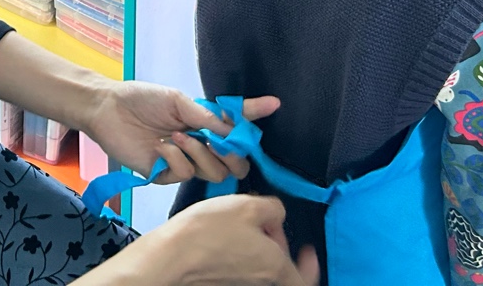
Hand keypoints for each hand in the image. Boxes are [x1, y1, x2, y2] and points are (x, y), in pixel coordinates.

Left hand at [81, 81, 279, 184]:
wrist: (108, 110)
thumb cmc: (142, 99)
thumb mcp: (178, 101)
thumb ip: (208, 118)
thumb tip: (237, 125)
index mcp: (204, 123)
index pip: (237, 124)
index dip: (255, 115)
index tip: (275, 103)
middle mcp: (199, 144)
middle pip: (234, 162)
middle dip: (232, 154)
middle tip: (219, 143)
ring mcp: (184, 161)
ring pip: (213, 173)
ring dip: (199, 154)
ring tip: (177, 137)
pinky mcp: (166, 175)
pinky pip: (184, 175)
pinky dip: (177, 160)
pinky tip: (162, 149)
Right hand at [122, 196, 318, 285]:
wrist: (171, 256)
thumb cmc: (209, 232)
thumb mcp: (249, 205)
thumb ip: (274, 208)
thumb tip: (275, 215)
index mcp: (275, 265)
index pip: (304, 280)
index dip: (311, 266)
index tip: (308, 250)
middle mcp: (260, 280)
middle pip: (279, 266)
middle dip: (275, 242)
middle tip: (263, 221)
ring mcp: (239, 283)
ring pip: (258, 265)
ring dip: (254, 245)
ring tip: (236, 221)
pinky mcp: (221, 281)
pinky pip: (239, 267)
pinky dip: (237, 251)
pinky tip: (222, 231)